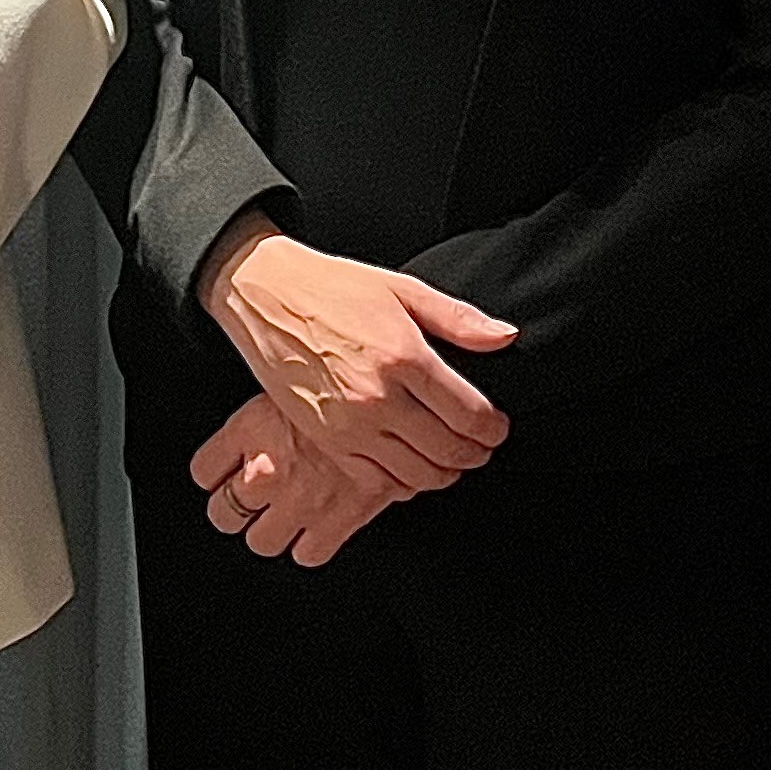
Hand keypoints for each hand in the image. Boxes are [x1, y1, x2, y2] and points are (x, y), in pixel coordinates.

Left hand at [190, 396, 406, 566]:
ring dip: (271, 532)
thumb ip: (277, 410)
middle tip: (253, 501)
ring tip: (285, 516)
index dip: (215, 475)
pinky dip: (312, 545)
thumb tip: (278, 413)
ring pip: (261, 542)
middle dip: (237, 511)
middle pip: (224, 514)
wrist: (403, 402)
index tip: (225, 473)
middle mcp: (267, 468)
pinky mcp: (335, 522)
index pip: (203, 471)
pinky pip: (307, 555)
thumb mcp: (299, 378)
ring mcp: (299, 500)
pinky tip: (318, 526)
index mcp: (251, 427)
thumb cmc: (353, 380)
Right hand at [198, 217, 517, 490]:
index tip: (498, 427)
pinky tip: (411, 464)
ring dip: (444, 472)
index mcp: (403, 357)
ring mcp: (349, 425)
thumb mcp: (401, 289)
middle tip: (482, 446)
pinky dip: (403, 481)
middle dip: (476, 454)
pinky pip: (377, 481)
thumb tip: (506, 337)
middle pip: (449, 451)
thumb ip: (458, 318)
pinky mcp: (326, 440)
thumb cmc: (331, 288)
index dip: (494, 429)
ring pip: (417, 474)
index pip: (470, 415)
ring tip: (451, 458)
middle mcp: (377, 398)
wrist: (264, 297)